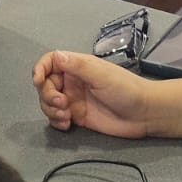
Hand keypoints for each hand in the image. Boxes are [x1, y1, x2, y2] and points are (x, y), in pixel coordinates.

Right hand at [33, 50, 155, 137]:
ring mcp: (74, 99)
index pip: (51, 62)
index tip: (38, 81)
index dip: (40, 69)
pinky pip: (57, 118)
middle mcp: (73, 81)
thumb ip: (78, 66)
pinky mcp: (77, 117)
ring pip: (49, 103)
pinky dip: (56, 122)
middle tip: (61, 104)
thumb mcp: (102, 74)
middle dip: (47, 95)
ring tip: (65, 117)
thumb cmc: (126, 89)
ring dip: (51, 110)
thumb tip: (56, 56)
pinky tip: (66, 125)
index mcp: (78, 66)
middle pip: (46, 85)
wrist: (144, 114)